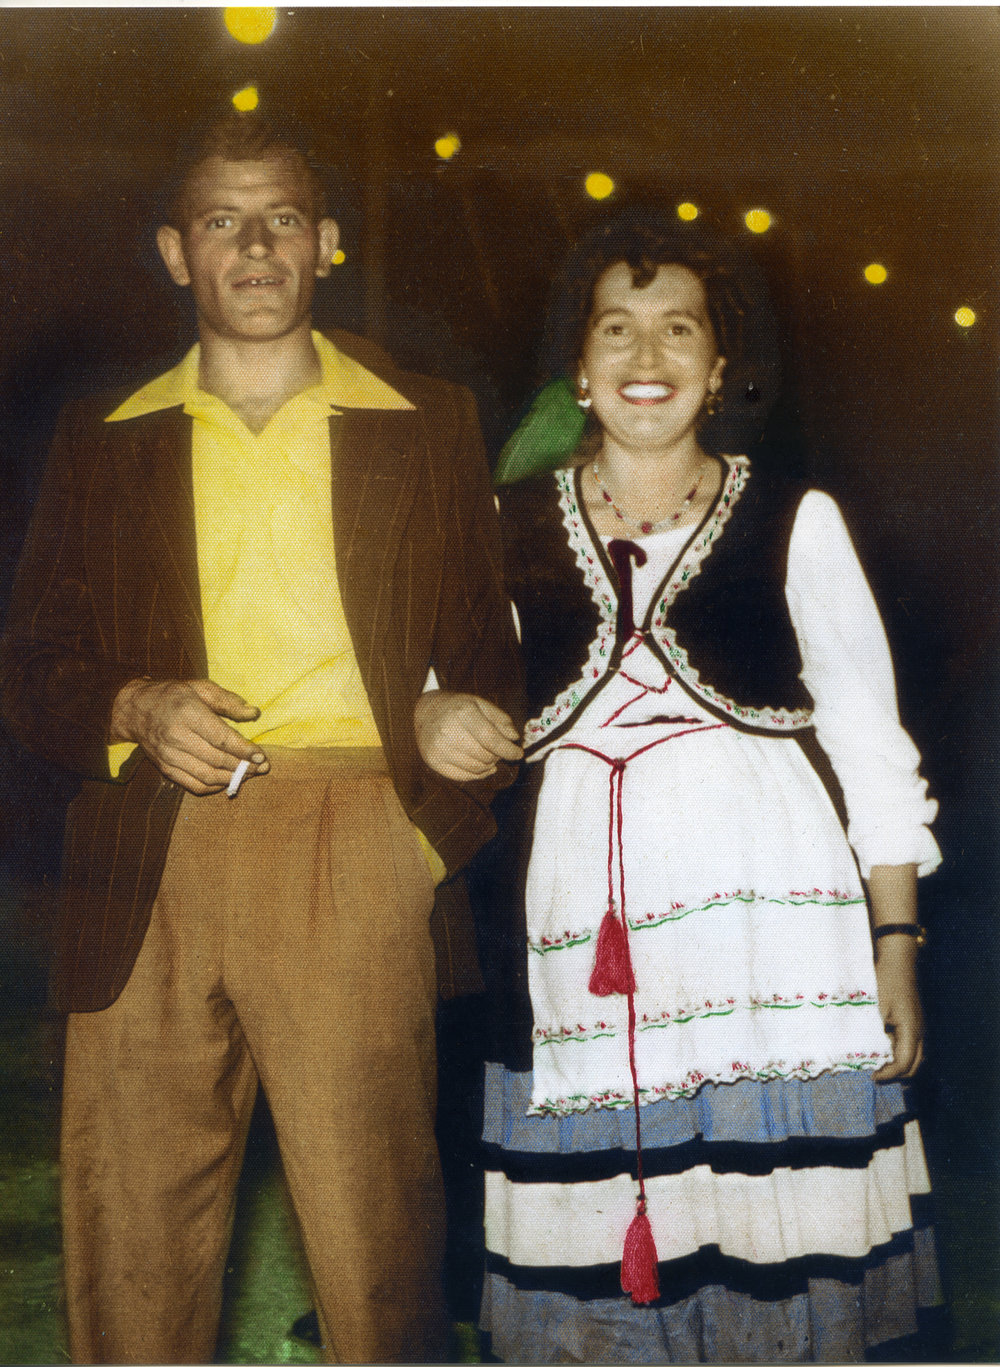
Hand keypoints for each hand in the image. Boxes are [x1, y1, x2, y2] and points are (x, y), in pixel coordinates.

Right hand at [110, 678, 269, 794]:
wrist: (134, 709)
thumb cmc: (173, 696)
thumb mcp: (200, 688)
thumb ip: (228, 701)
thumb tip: (254, 713)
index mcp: (188, 713)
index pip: (221, 739)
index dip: (244, 750)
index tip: (261, 756)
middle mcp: (177, 736)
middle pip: (217, 760)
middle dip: (243, 766)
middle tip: (261, 768)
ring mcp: (169, 755)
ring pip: (207, 776)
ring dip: (231, 779)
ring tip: (248, 774)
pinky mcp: (164, 768)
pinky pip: (193, 785)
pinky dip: (213, 787)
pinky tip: (226, 780)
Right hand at [414, 690, 522, 780]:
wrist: (426, 712)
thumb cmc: (459, 708)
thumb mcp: (481, 704)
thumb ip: (501, 720)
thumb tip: (513, 738)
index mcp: (463, 712)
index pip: (491, 738)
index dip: (508, 750)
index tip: (518, 754)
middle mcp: (448, 730)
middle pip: (485, 756)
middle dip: (497, 755)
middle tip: (496, 749)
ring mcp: (439, 748)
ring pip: (476, 769)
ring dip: (488, 765)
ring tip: (486, 754)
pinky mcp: (433, 761)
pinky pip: (464, 777)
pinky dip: (476, 773)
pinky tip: (479, 764)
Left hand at [872, 937, 924, 1080]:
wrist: (896, 959)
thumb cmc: (884, 980)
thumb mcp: (874, 1007)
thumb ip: (871, 1032)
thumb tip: (861, 1053)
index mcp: (911, 1030)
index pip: (904, 1063)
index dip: (889, 1074)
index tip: (872, 1077)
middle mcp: (918, 1031)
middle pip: (913, 1065)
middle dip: (895, 1074)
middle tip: (875, 1075)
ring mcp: (916, 1026)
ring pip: (913, 1056)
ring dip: (897, 1064)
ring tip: (876, 1065)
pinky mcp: (911, 1021)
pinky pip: (908, 1045)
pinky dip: (897, 1053)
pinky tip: (880, 1049)